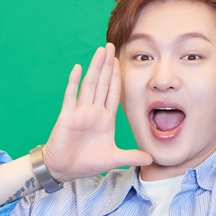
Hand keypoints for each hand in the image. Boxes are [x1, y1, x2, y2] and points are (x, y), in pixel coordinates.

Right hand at [42, 43, 152, 182]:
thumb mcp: (113, 159)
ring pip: (89, 85)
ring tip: (100, 51)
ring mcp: (80, 112)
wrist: (63, 170)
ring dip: (95, 68)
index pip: (113, 93)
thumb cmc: (86, 163)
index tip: (120, 61)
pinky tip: (78, 68)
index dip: (116, 77)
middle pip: (102, 83)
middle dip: (107, 65)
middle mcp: (93, 112)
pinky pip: (71, 96)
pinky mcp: (67, 116)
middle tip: (110, 46)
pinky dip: (74, 82)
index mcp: (105, 119)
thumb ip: (131, 157)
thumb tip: (151, 159)